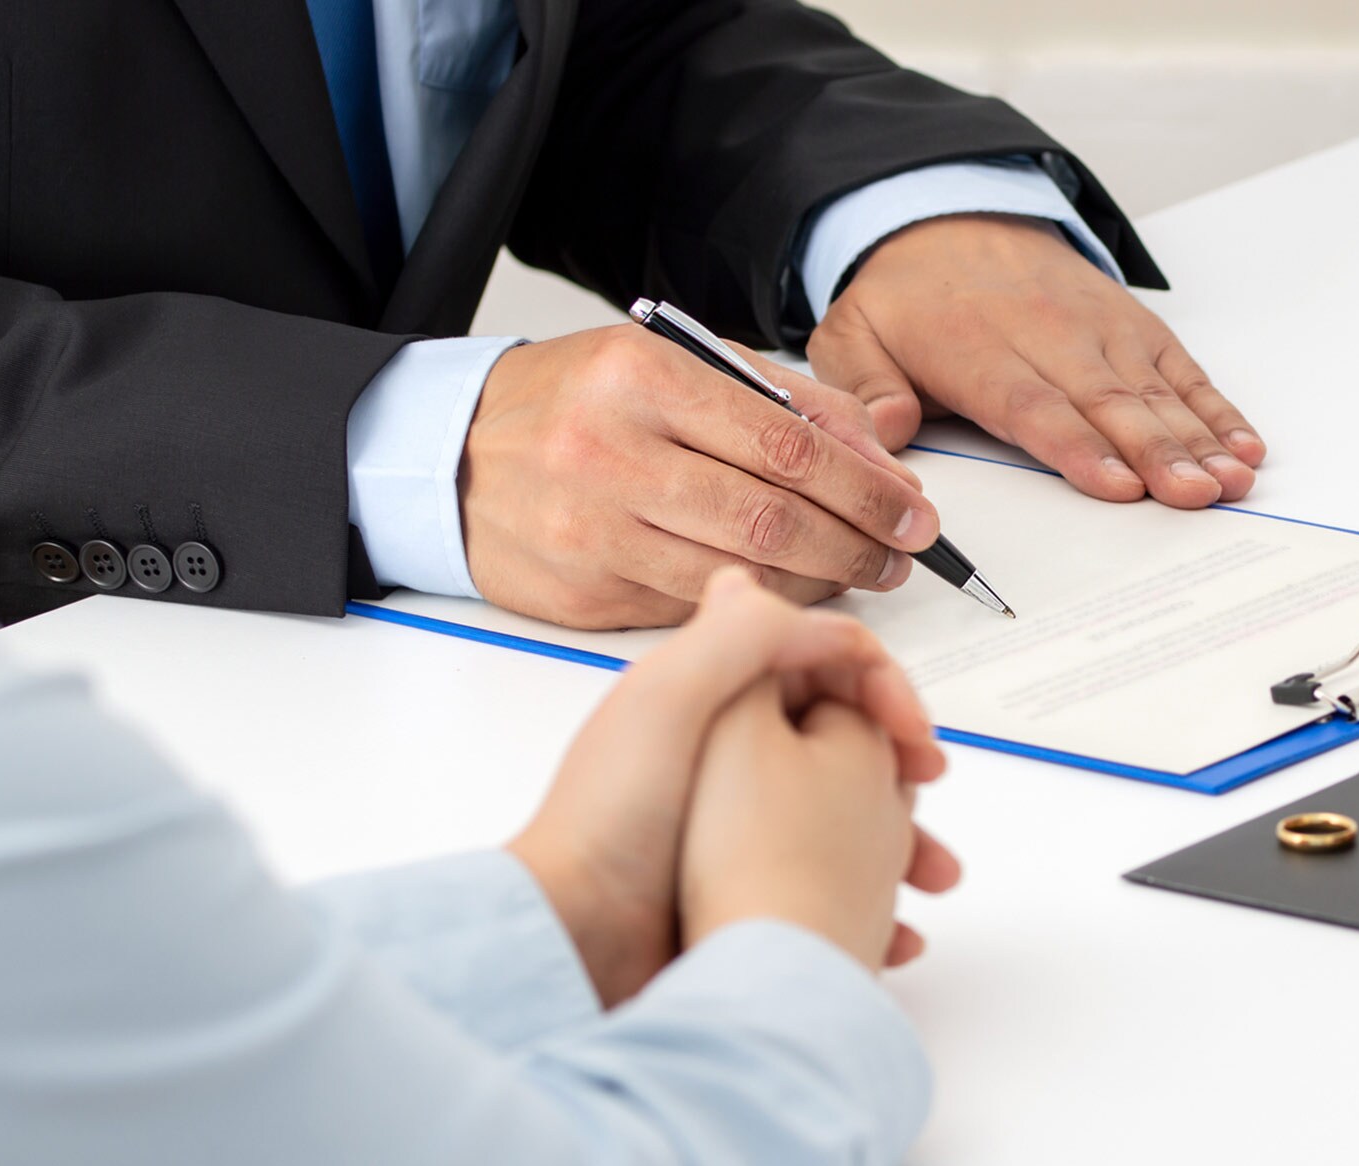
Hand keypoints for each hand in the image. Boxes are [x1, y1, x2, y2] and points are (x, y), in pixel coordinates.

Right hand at [462, 324, 942, 629]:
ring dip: (815, 584)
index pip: (788, 444)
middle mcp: (611, 451)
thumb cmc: (574, 404)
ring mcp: (591, 530)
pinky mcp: (583, 592)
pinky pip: (693, 608)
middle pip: (772, 517)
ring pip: (738, 573)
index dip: (868, 488)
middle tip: (900, 555)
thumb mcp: (674, 365)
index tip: (914, 512)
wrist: (444, 457)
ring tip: (855, 575)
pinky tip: (783, 592)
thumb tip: (886, 448)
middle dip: (857, 544)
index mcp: (642, 376)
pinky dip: (751, 606)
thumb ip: (787, 400)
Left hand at [507, 569, 951, 1004]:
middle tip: (927, 798)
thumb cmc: (611, 820)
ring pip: (846, 815)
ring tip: (929, 878)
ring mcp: (735, 822)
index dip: (881, 688)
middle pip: (842, 735)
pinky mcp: (741, 885)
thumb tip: (819, 619)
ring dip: (900, 840)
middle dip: (899, 767)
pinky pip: (828, 883)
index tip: (913, 740)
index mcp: (711, 692)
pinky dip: (869, 901)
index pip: (822, 662)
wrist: (573, 939)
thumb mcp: (672, 697)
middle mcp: (727, 750)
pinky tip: (891, 929)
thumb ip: (743, 636)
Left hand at [809, 214, 1266, 507]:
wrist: (946, 217)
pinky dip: (1215, 407)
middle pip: (1108, 402)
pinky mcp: (1131, 324)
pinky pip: (1180, 368)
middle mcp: (1048, 335)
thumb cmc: (905, 299)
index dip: (1079, 447)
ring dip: (1197, 437)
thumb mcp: (853, 335)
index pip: (1034, 405)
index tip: (1118, 485)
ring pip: (1153, 388)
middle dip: (1157, 451)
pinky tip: (1244, 444)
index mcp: (977, 349)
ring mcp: (1098, 328)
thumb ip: (866, 389)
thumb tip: (885, 434)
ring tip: (1231, 480)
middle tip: (1194, 495)